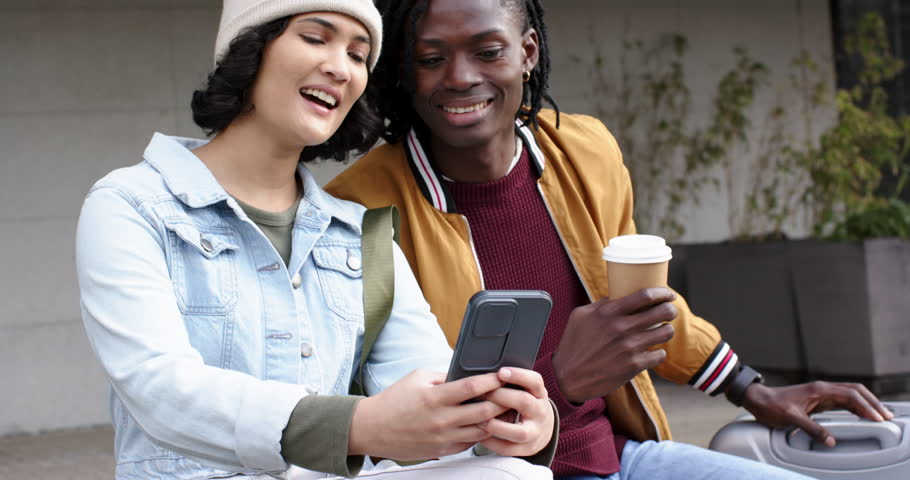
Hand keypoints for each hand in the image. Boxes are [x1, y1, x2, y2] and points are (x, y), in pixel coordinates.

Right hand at [348, 369, 507, 459]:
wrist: (373, 428)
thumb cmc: (395, 400)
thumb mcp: (417, 378)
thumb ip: (444, 376)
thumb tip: (466, 375)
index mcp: (435, 398)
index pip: (472, 387)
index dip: (491, 380)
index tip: (502, 375)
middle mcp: (442, 419)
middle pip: (484, 411)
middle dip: (501, 401)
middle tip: (509, 393)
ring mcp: (444, 437)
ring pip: (482, 430)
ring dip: (495, 419)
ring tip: (503, 409)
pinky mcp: (443, 449)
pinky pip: (470, 442)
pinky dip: (481, 433)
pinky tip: (485, 423)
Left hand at [478, 368, 553, 456]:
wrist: (543, 428)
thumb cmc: (526, 404)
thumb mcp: (527, 390)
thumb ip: (513, 382)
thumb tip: (486, 374)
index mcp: (540, 394)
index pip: (534, 381)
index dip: (518, 375)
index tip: (501, 372)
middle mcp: (541, 412)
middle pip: (524, 402)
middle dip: (500, 397)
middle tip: (481, 394)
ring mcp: (536, 433)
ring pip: (519, 432)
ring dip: (496, 425)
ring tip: (479, 419)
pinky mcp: (527, 449)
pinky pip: (508, 448)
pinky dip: (492, 442)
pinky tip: (479, 434)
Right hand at [552, 288, 677, 402]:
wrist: (568, 377)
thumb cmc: (573, 344)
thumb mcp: (580, 316)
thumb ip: (601, 304)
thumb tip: (618, 296)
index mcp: (608, 312)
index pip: (645, 296)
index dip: (662, 293)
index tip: (668, 294)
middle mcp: (621, 328)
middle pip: (662, 312)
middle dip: (670, 310)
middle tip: (669, 312)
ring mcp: (629, 348)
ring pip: (665, 333)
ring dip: (666, 330)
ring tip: (661, 331)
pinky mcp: (634, 366)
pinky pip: (660, 355)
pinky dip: (658, 353)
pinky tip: (651, 352)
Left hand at [742, 381, 894, 446]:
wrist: (758, 398)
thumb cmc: (771, 406)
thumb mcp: (790, 418)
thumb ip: (811, 429)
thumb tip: (830, 441)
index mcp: (819, 389)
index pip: (850, 395)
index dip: (866, 407)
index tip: (877, 418)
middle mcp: (822, 388)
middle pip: (855, 391)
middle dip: (872, 402)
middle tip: (886, 415)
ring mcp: (821, 393)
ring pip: (850, 394)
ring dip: (865, 403)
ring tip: (879, 415)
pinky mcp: (818, 399)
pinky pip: (842, 400)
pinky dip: (855, 406)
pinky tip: (861, 414)